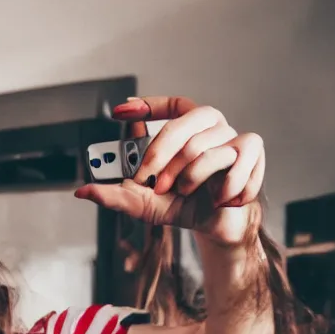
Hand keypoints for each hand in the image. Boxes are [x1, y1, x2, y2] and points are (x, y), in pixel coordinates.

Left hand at [75, 96, 264, 246]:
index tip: (120, 112)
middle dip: (161, 156)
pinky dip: (225, 185)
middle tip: (152, 182)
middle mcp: (211, 128)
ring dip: (190, 178)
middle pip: (183, 125)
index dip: (149, 104)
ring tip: (186, 194)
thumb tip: (82, 191)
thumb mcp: (145, 204)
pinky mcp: (252, 154)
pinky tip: (221, 198)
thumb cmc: (185, 208)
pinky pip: (236, 159)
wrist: (217, 229)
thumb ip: (117, 195)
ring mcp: (233, 138)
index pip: (173, 105)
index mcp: (188, 132)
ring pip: (206, 148)